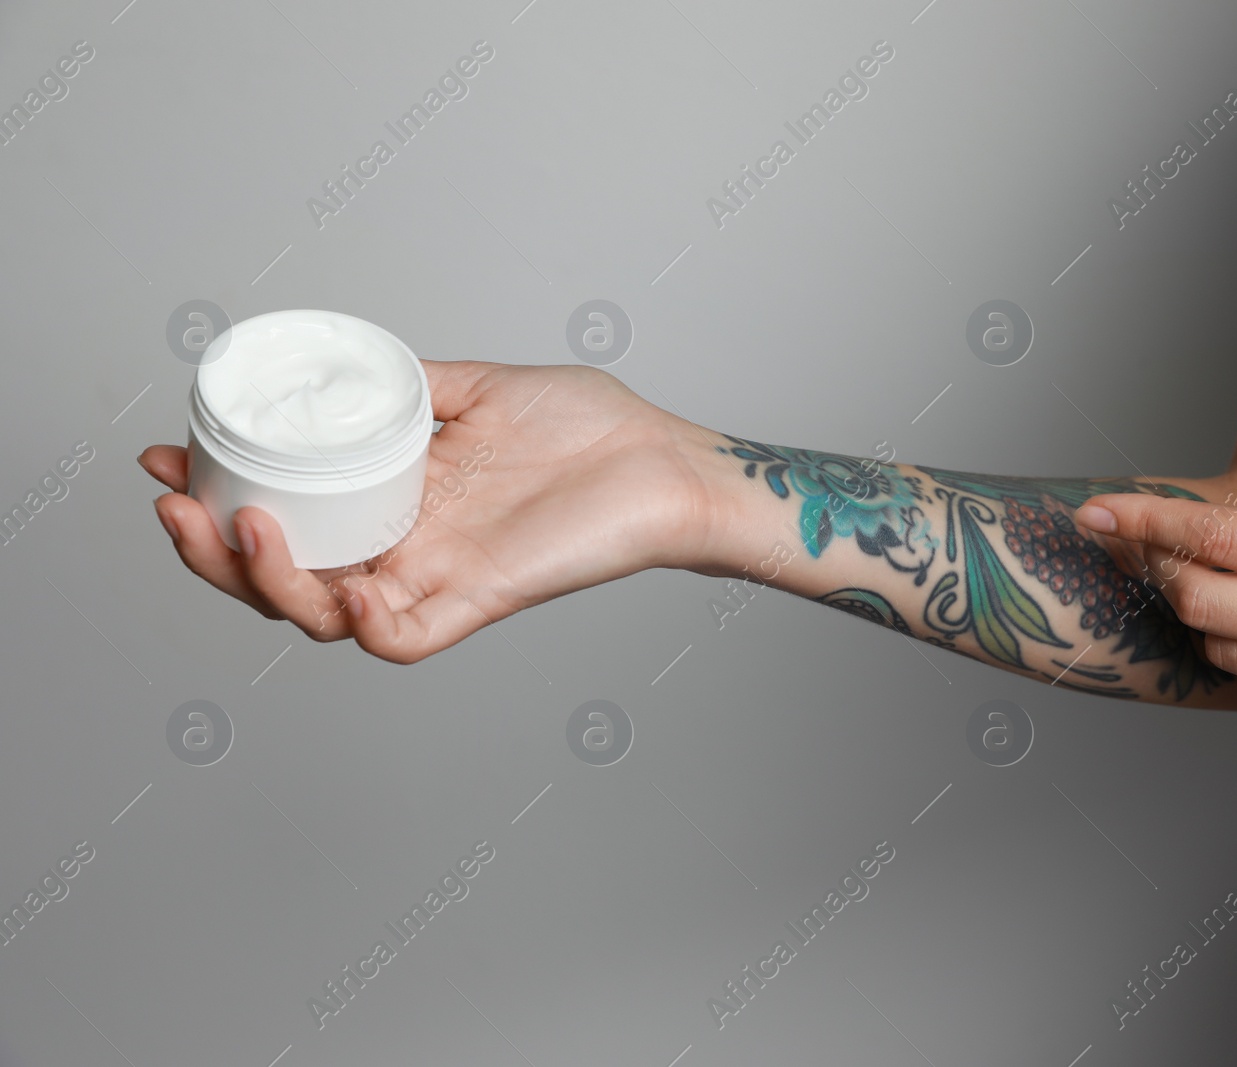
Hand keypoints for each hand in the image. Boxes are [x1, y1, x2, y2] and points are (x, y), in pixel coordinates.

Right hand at [141, 361, 716, 662]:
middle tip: (176, 502)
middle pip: (281, 575)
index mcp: (396, 499)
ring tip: (242, 524)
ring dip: (263, 580)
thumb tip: (349, 365)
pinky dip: (358, 626)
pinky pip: (398, 638)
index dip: (216, 492)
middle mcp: (403, 547)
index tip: (162, 454)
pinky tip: (340, 589)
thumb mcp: (480, 388)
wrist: (661, 461)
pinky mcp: (476, 602)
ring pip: (320, 613)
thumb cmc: (589, 430)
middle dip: (210, 549)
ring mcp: (434, 578)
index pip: (286, 513)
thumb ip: (415, 385)